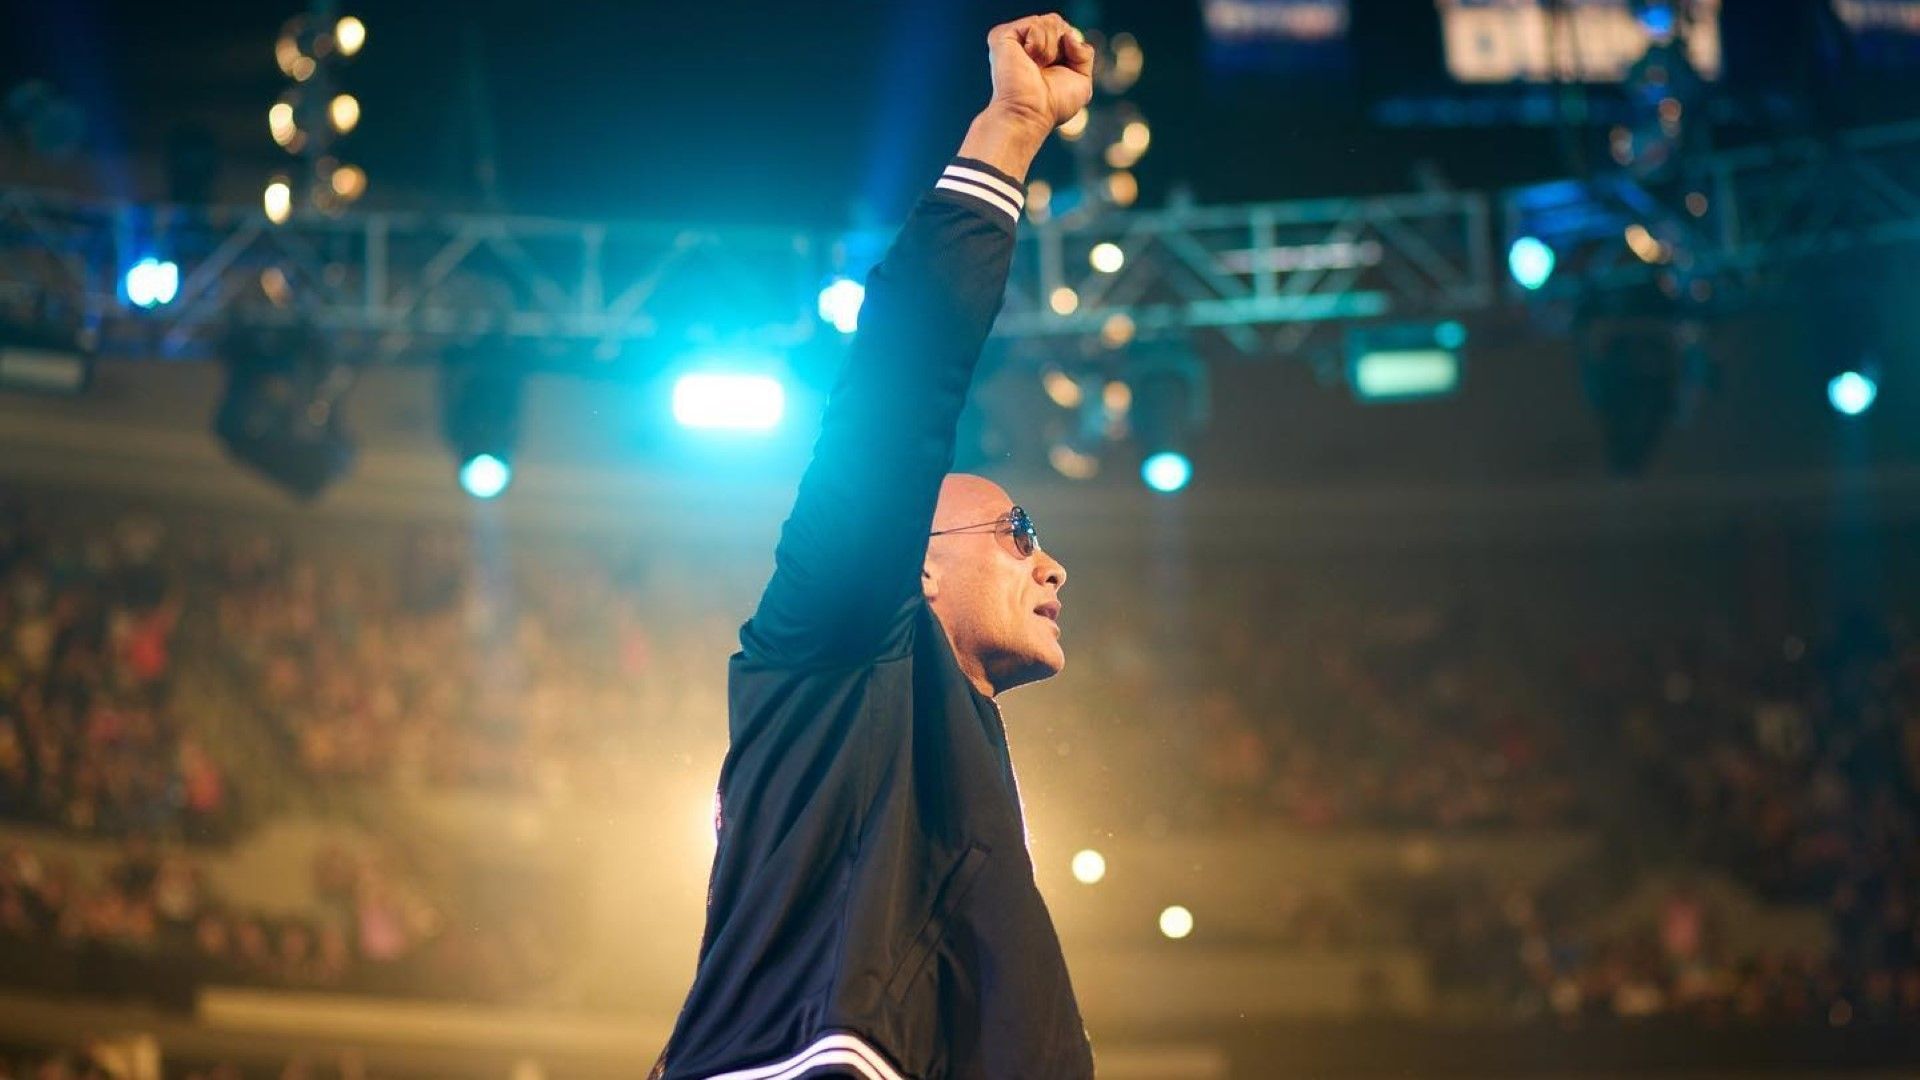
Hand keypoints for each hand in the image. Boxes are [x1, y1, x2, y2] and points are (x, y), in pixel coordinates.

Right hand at [985, 13, 1094, 136]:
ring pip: (1049, 22)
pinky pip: (1035, 24)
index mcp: (1041, 52)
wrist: (1031, 114)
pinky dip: (1039, 45)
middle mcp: (1026, 43)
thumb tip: (1068, 36)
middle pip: (1058, 23)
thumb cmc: (1053, 105)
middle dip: (1062, 48)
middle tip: (1046, 70)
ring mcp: (1014, 39)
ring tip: (1036, 68)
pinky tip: (1027, 60)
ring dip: (1051, 50)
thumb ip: (1085, 53)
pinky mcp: (1002, 36)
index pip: (1065, 31)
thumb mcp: (1082, 80)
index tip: (1058, 72)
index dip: (1071, 50)